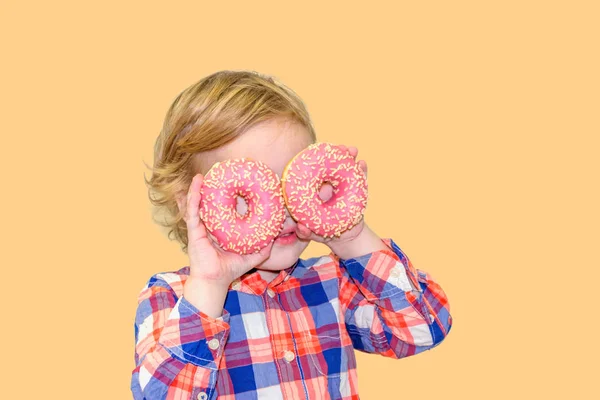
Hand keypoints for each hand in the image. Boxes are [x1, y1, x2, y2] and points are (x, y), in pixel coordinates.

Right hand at [176, 173, 273, 287]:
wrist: (215, 282)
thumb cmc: (229, 270)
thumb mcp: (251, 256)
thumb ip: (262, 248)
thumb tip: (274, 237)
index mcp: (220, 229)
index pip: (222, 209)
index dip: (227, 195)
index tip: (234, 181)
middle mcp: (208, 226)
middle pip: (208, 203)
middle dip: (211, 188)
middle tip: (217, 173)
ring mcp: (199, 228)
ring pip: (197, 204)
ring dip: (197, 189)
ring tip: (200, 176)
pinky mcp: (193, 231)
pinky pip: (192, 212)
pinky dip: (193, 198)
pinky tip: (195, 188)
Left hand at [295, 144, 367, 246]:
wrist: (342, 236)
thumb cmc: (322, 231)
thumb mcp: (313, 233)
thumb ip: (306, 232)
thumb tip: (301, 228)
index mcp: (315, 190)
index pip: (315, 172)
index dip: (317, 161)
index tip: (320, 151)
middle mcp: (328, 184)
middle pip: (331, 166)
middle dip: (336, 155)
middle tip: (342, 148)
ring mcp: (342, 187)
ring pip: (346, 169)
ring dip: (350, 158)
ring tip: (353, 151)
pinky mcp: (356, 191)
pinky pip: (359, 180)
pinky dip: (362, 171)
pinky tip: (363, 164)